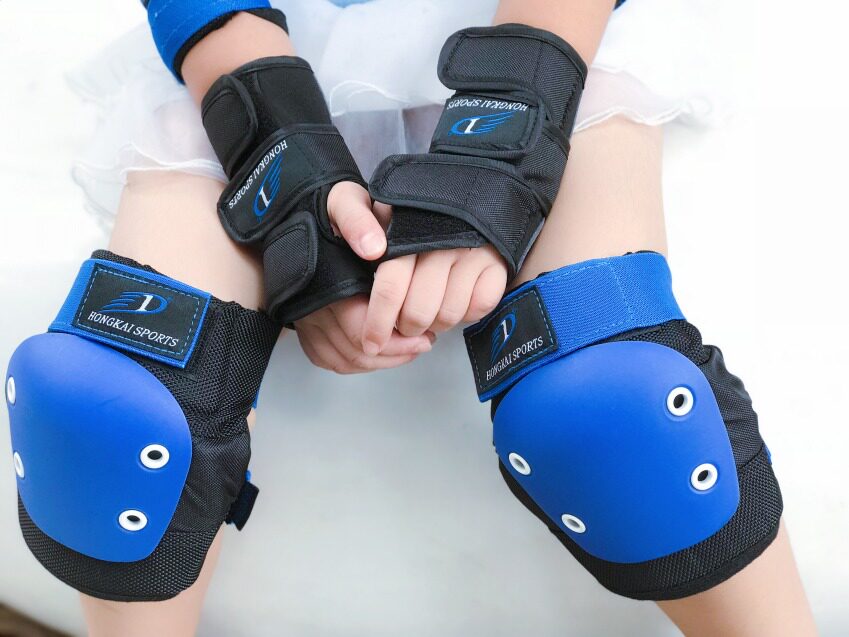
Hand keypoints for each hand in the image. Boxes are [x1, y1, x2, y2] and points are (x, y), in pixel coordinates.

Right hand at [294, 182, 432, 372]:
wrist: (298, 214)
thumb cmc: (329, 209)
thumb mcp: (345, 201)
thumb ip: (357, 219)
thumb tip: (373, 248)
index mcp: (326, 281)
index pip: (360, 331)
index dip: (396, 341)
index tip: (424, 337)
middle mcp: (311, 306)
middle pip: (353, 352)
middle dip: (394, 354)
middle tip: (423, 344)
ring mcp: (305, 318)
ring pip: (342, 360)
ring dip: (378, 362)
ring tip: (408, 350)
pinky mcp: (304, 324)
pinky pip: (326, 358)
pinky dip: (354, 363)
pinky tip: (380, 353)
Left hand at [361, 203, 507, 354]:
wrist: (458, 195)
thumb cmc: (402, 214)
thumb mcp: (360, 204)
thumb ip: (352, 222)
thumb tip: (370, 248)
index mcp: (407, 226)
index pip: (391, 287)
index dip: (378, 323)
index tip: (372, 342)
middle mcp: (444, 238)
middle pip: (418, 311)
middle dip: (407, 327)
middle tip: (405, 321)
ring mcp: (474, 250)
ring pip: (448, 314)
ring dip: (436, 323)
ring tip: (429, 308)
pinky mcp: (497, 263)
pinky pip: (479, 306)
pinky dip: (466, 313)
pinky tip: (456, 298)